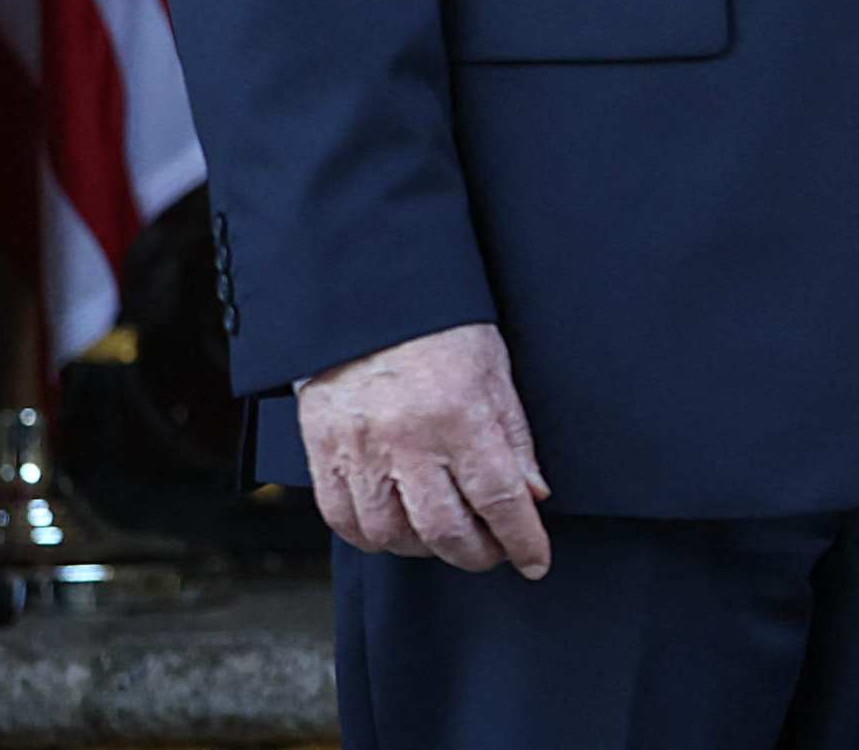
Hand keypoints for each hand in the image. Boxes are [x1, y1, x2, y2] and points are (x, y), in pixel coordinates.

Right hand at [296, 320, 551, 578]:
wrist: (368, 298)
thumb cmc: (438, 329)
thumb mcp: (493, 372)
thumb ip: (513, 438)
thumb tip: (532, 495)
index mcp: (458, 416)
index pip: (499, 499)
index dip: (522, 539)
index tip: (535, 560)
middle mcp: (407, 441)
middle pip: (445, 531)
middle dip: (478, 554)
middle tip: (493, 549)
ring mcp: (360, 451)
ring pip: (392, 536)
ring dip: (426, 548)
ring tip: (445, 535)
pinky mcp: (323, 453)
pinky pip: (343, 521)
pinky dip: (373, 537)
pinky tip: (395, 527)